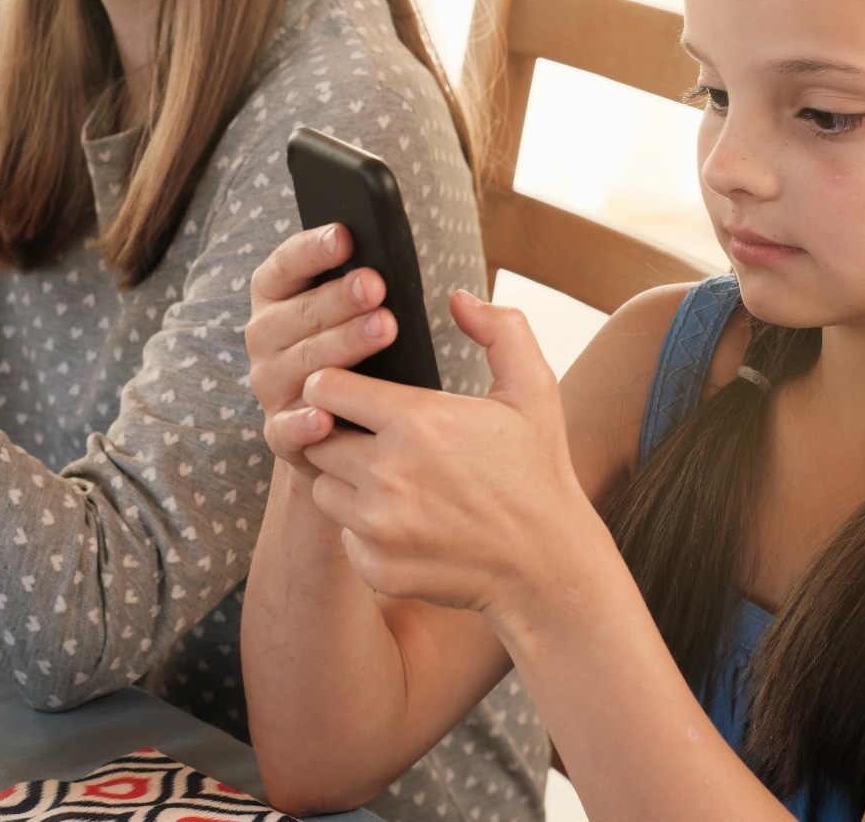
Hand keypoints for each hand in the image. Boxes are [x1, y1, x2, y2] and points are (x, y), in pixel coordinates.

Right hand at [244, 224, 396, 474]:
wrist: (335, 423)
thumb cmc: (348, 350)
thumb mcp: (346, 310)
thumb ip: (357, 282)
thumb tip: (386, 257)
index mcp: (275, 296)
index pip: (287, 265)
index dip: (313, 249)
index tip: (345, 235)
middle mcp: (265, 335)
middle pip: (301, 313)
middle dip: (340, 298)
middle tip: (377, 285)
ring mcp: (269, 384)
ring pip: (304, 363)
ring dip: (342, 346)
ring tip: (384, 329)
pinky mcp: (278, 431)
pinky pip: (287, 428)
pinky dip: (304, 424)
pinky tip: (326, 416)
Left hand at [298, 291, 597, 617]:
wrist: (550, 568)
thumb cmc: (540, 473)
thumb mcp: (535, 391)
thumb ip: (500, 330)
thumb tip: (460, 297)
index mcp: (417, 420)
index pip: (325, 387)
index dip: (332, 383)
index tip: (349, 389)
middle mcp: (388, 472)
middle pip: (315, 437)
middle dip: (334, 431)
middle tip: (368, 436)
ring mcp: (379, 525)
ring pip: (322, 487)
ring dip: (343, 480)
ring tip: (387, 479)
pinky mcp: (378, 566)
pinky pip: (344, 537)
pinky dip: (363, 530)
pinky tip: (402, 522)